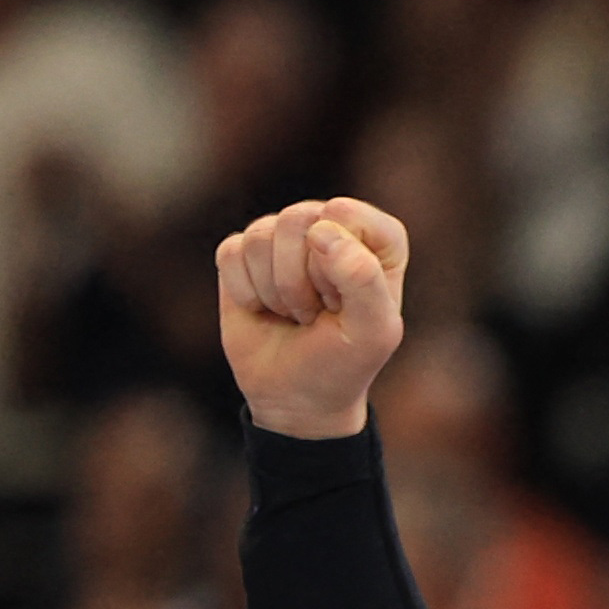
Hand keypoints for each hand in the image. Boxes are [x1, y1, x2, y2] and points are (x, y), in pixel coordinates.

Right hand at [214, 196, 407, 439]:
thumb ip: (363, 278)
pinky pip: (232, 252)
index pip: (347, 214)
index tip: (345, 300)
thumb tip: (320, 231)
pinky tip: (264, 309)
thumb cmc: (344, 362)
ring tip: (295, 313)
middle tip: (317, 313)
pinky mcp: (242, 252)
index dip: (340, 260)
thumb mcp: (372, 332)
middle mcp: (329, 227)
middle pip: (298, 219)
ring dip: (276, 290)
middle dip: (302, 280)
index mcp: (376, 240)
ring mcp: (283, 237)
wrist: (297, 395)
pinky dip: (246, 292)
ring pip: (261, 234)